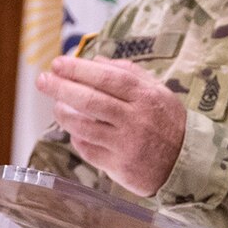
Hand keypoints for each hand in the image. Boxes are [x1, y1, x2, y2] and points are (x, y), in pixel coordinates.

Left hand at [36, 55, 184, 196]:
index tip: (58, 64)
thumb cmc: (167, 121)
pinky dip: (77, 137)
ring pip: (84, 126)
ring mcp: (125, 144)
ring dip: (63, 114)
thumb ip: (128, 73)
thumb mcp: (158, 91)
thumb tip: (95, 60)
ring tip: (56, 105)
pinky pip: (88, 149)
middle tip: (43, 80)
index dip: (79, 70)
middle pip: (90, 100)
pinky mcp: (118, 166)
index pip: (106, 78)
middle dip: (61, 88)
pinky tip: (74, 129)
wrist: (185, 163)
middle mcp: (135, 120)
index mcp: (145, 97)